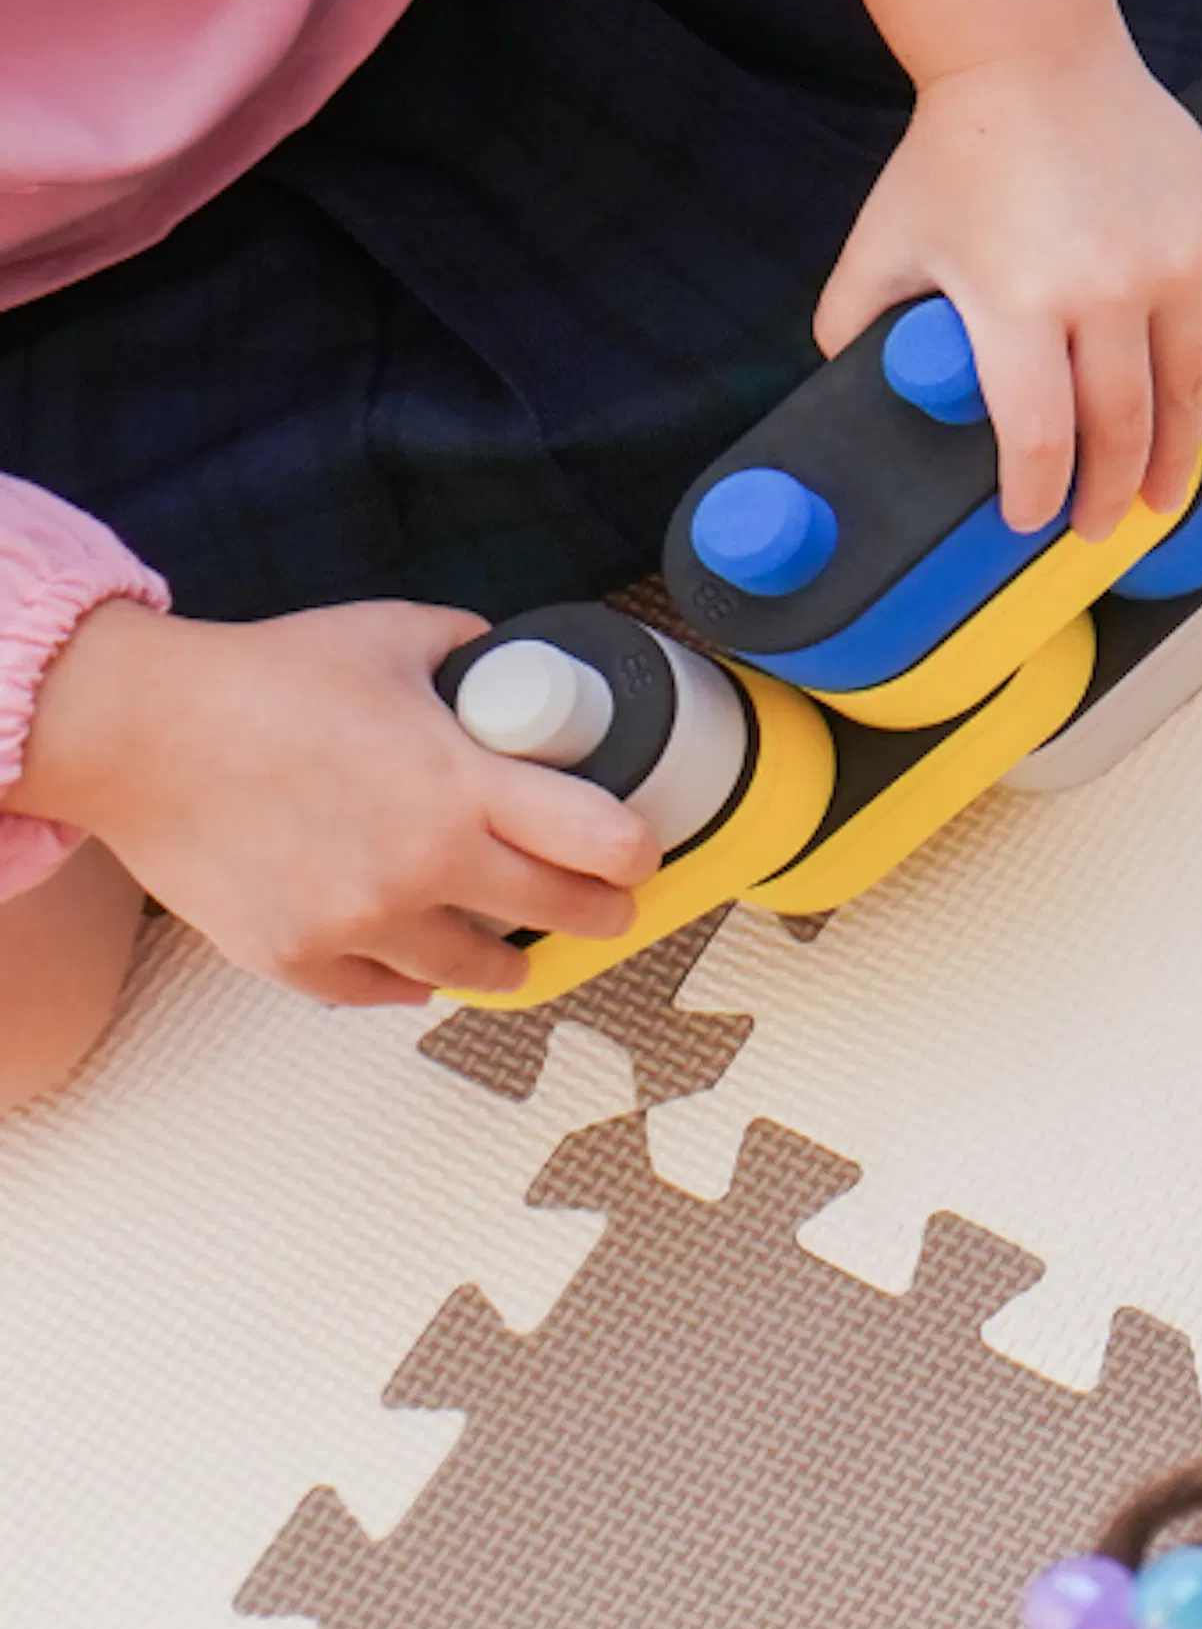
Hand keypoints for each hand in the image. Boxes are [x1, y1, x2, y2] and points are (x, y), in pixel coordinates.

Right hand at [5, 598, 657, 1003]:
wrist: (137, 732)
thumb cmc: (261, 680)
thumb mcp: (391, 636)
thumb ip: (469, 651)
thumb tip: (514, 661)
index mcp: (461, 786)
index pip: (603, 843)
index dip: (636, 852)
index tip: (638, 852)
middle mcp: (421, 864)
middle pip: (561, 915)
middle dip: (598, 912)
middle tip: (605, 905)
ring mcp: (359, 921)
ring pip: (480, 971)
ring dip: (509, 958)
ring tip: (515, 945)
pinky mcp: (298, 958)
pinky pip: (385, 991)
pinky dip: (410, 976)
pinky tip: (422, 960)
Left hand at [830, 0, 1201, 538]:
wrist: (1037, 51)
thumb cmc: (954, 154)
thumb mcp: (885, 242)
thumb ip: (857, 326)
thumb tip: (851, 398)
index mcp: (1017, 301)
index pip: (1039, 438)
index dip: (1037, 496)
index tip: (1030, 524)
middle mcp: (1106, 290)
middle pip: (1122, 431)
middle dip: (1110, 497)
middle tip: (1101, 531)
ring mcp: (1173, 263)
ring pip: (1188, 394)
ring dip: (1174, 456)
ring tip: (1161, 494)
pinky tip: (1187, 408)